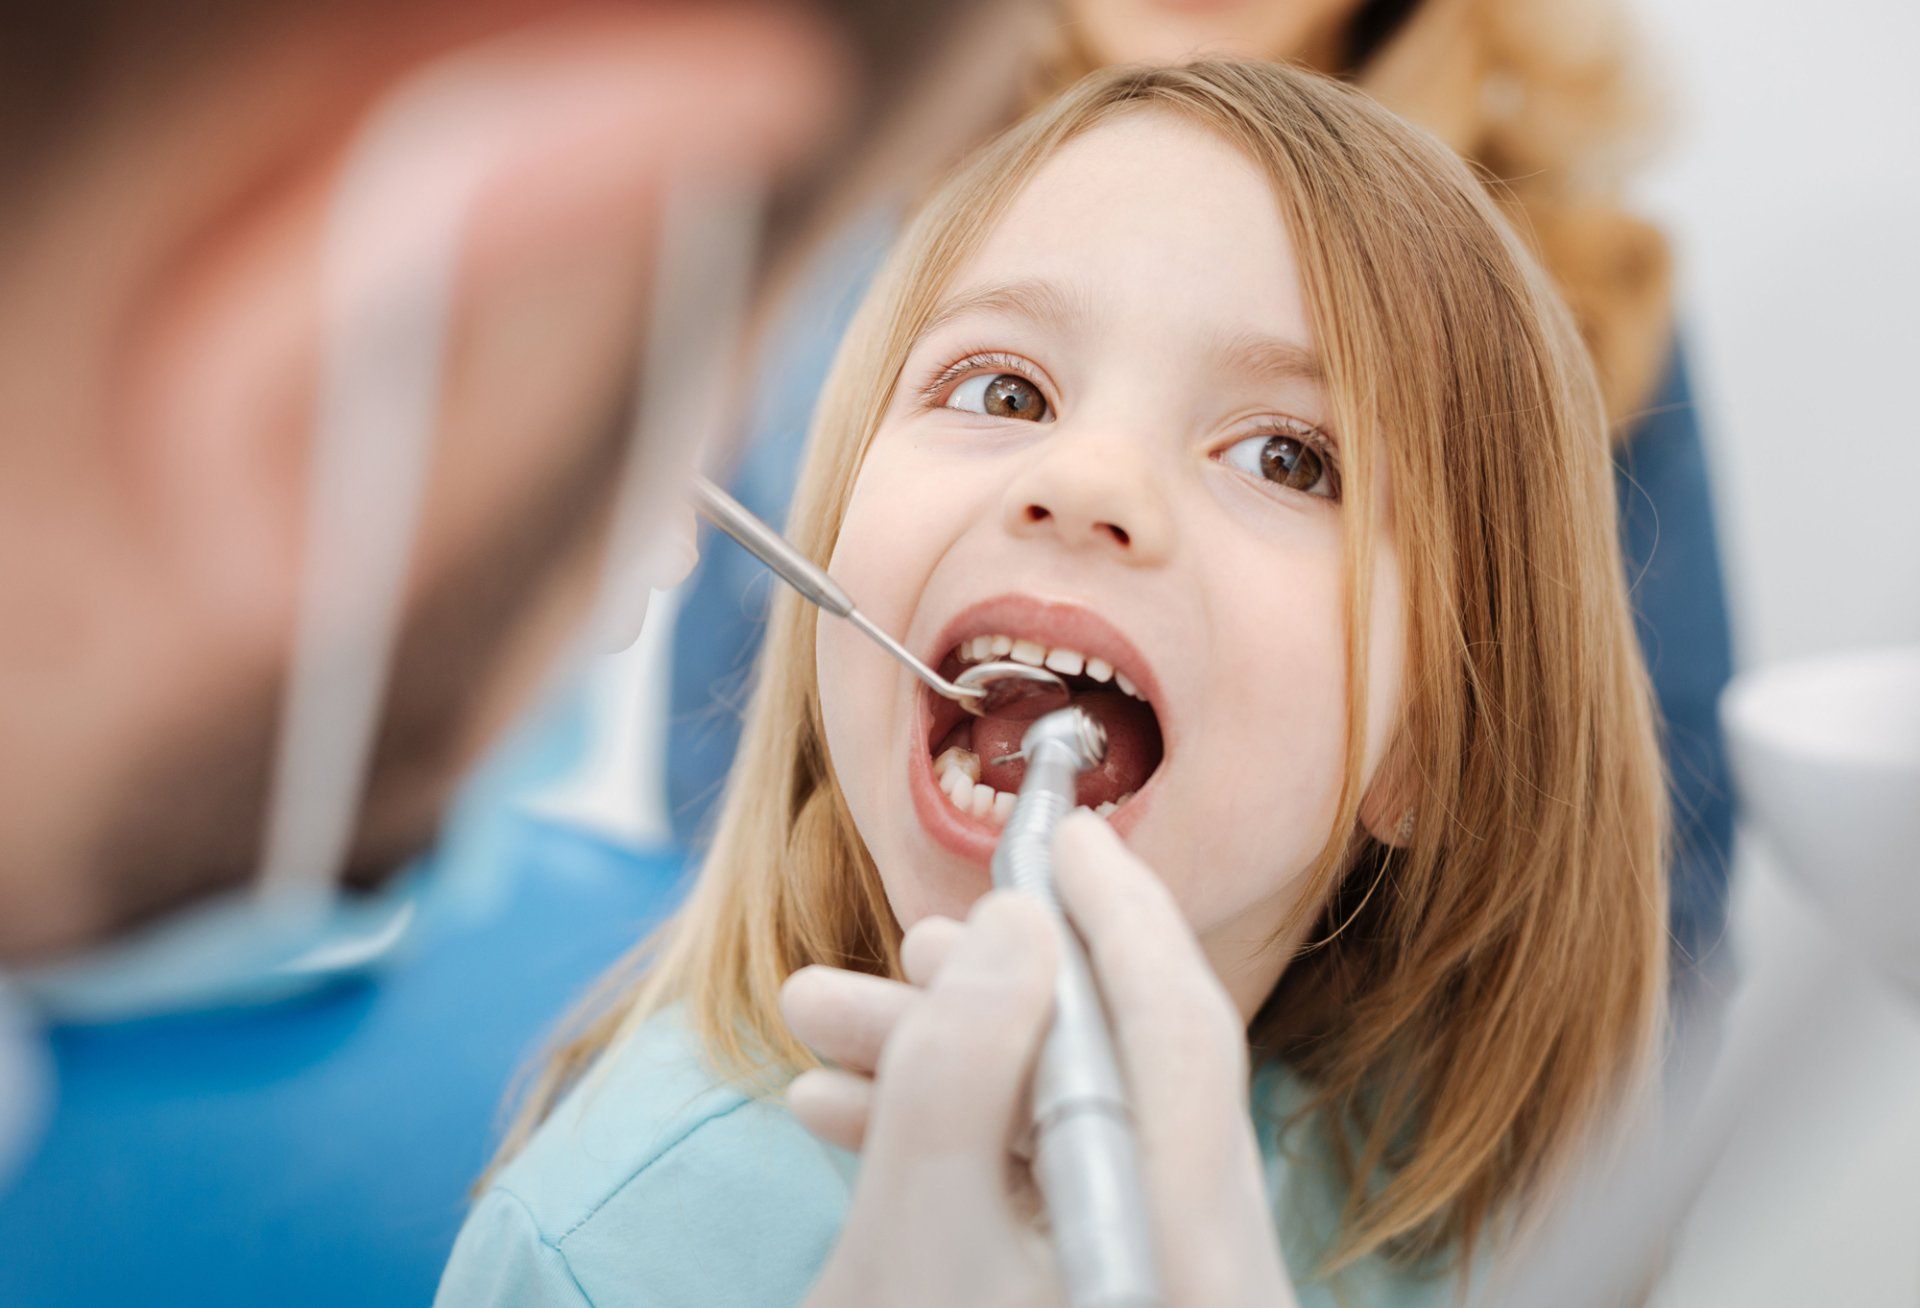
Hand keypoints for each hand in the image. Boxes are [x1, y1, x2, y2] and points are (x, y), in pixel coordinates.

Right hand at [782, 812, 1297, 1307]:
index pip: (1177, 1026)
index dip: (1118, 908)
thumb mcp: (911, 1228)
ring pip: (1075, 1130)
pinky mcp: (1127, 1293)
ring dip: (954, 1066)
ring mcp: (1172, 1285)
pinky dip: (969, 1145)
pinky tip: (853, 1111)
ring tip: (832, 1023)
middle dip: (993, 991)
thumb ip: (960, 1067)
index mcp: (1186, 1244)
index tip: (1068, 830)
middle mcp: (1210, 1266)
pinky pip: (1060, 1192)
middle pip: (1126, 1073)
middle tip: (904, 947)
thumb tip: (1015, 929)